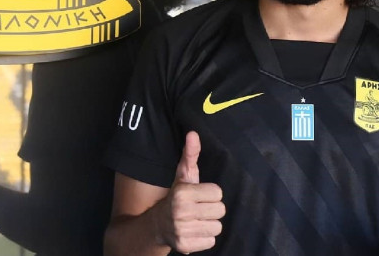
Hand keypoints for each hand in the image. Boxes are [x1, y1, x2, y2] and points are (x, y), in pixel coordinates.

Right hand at [155, 131, 224, 253]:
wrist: (158, 224)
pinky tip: (194, 231)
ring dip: (209, 224)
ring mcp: (182, 231)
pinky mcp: (185, 246)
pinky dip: (204, 238)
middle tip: (198, 208)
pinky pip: (211, 241)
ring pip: (217, 227)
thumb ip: (191, 154)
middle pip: (220, 210)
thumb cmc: (177, 196)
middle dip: (211, 209)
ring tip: (196, 220)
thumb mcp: (183, 175)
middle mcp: (181, 212)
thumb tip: (193, 133)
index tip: (199, 195)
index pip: (218, 193)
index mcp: (182, 193)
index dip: (210, 194)